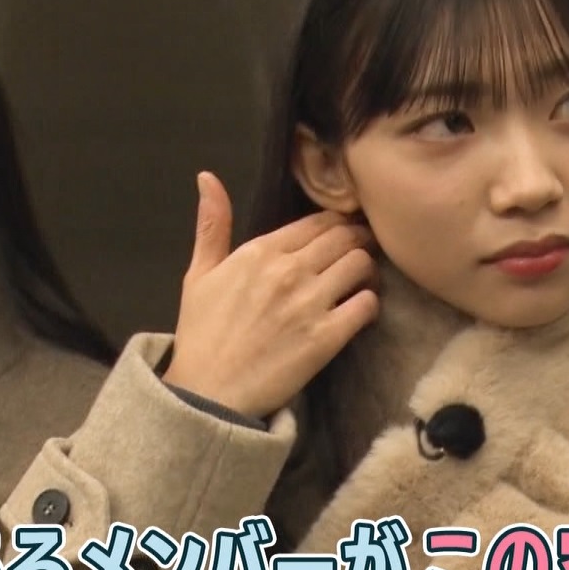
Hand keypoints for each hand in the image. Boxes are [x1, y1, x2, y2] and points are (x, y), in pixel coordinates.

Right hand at [163, 172, 379, 419]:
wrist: (208, 393)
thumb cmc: (201, 334)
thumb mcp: (198, 274)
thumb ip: (211, 224)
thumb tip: (207, 176)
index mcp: (260, 251)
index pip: (317, 221)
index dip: (338, 223)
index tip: (345, 230)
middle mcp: (289, 270)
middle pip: (345, 237)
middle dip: (359, 239)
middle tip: (363, 250)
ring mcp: (310, 303)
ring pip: (360, 264)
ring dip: (368, 270)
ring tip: (364, 280)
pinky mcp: (327, 337)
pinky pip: (366, 305)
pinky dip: (370, 303)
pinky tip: (362, 309)